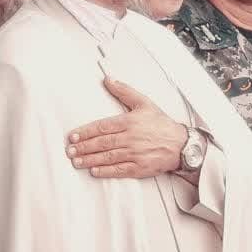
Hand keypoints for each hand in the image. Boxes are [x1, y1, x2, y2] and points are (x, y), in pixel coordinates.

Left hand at [66, 78, 187, 177]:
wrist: (182, 144)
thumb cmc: (162, 125)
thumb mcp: (145, 103)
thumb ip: (124, 91)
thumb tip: (108, 80)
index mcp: (130, 122)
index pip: (102, 127)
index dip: (86, 132)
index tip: (73, 136)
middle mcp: (130, 138)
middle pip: (102, 143)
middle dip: (84, 147)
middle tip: (70, 151)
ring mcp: (135, 154)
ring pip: (108, 157)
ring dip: (90, 160)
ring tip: (76, 161)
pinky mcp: (139, 168)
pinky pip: (119, 170)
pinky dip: (106, 171)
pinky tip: (95, 171)